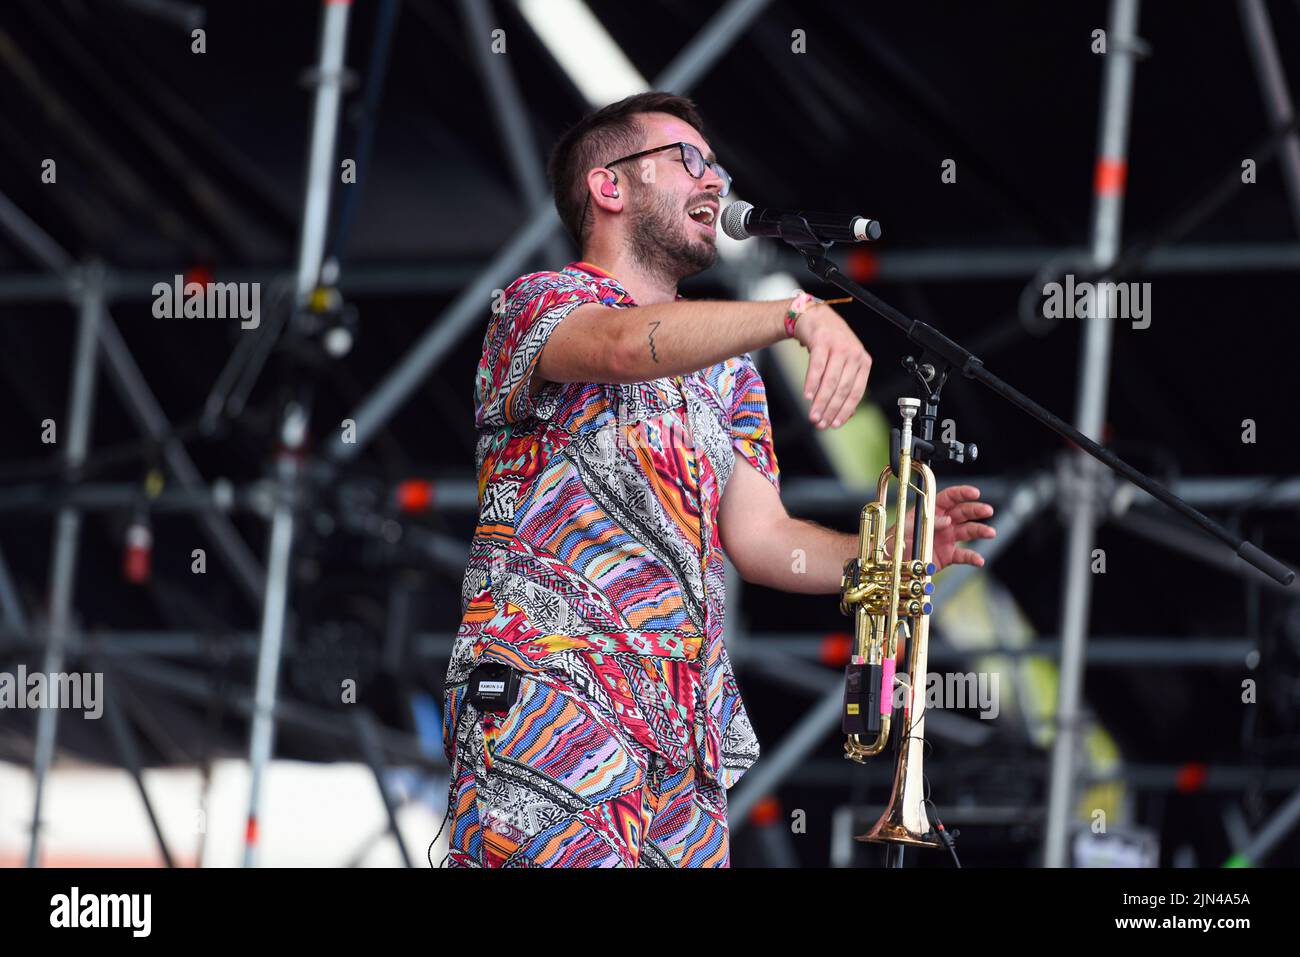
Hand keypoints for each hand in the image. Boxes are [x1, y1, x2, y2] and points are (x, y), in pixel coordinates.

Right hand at [794, 302, 871, 430]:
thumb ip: (846, 386)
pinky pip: (816, 367)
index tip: (834, 425)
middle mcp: (854, 353)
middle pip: (843, 388)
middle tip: (819, 424)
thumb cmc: (830, 344)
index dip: (845, 411)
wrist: (816, 317)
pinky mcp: (823, 341)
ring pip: (830, 380)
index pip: (856, 392)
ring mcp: (839, 346)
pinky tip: (807, 396)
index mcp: (863, 362)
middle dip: (830, 409)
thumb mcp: (843, 363)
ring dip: (820, 401)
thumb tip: (845, 415)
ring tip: (812, 415)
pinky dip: (811, 383)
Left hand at [890, 484, 996, 570]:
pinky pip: (963, 555)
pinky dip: (972, 557)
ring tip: (990, 532)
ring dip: (980, 530)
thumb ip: (926, 522)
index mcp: (931, 511)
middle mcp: (942, 523)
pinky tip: (979, 560)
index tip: (975, 492)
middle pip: (963, 512)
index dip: (962, 493)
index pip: (949, 498)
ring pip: (968, 531)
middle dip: (976, 510)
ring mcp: (947, 538)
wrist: (892, 563)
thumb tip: (947, 520)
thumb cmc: (895, 541)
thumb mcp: (905, 527)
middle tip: (987, 510)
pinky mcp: (948, 555)